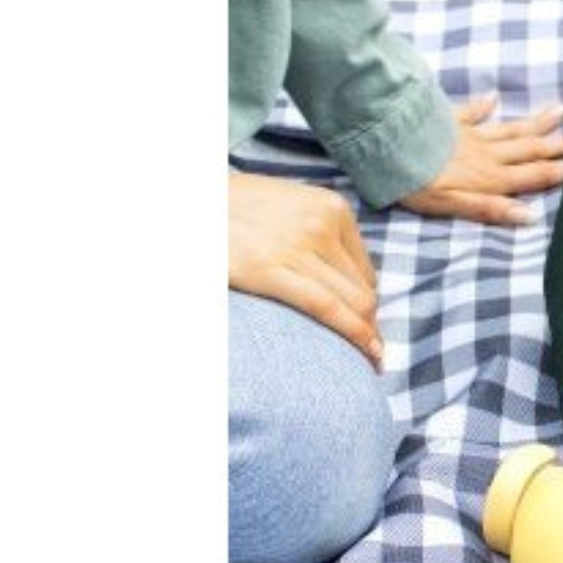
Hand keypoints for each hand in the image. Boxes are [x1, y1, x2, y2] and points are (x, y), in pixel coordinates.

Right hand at [228, 171, 382, 365]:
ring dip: (365, 334)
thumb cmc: (238, 209)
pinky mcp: (269, 267)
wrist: (192, 202)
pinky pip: (326, 307)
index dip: (366, 306)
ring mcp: (299, 244)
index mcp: (333, 208)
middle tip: (370, 352)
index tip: (364, 329)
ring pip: (354, 302)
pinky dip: (354, 334)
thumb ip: (319, 235)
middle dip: (370, 325)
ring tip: (369, 359)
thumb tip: (339, 279)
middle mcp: (323, 223)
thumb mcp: (293, 208)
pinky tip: (366, 353)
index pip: (366, 271)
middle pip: (363, 289)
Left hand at [400, 92, 562, 223]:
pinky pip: (470, 112)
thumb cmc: (418, 183)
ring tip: (559, 111)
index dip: (558, 171)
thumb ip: (491, 209)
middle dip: (556, 144)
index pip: (532, 175)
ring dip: (535, 122)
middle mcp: (486, 154)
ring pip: (509, 128)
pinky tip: (493, 98)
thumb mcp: (454, 205)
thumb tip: (530, 216)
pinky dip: (484, 105)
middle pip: (528, 148)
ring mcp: (469, 135)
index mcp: (489, 178)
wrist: (388, 146)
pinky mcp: (447, 121)